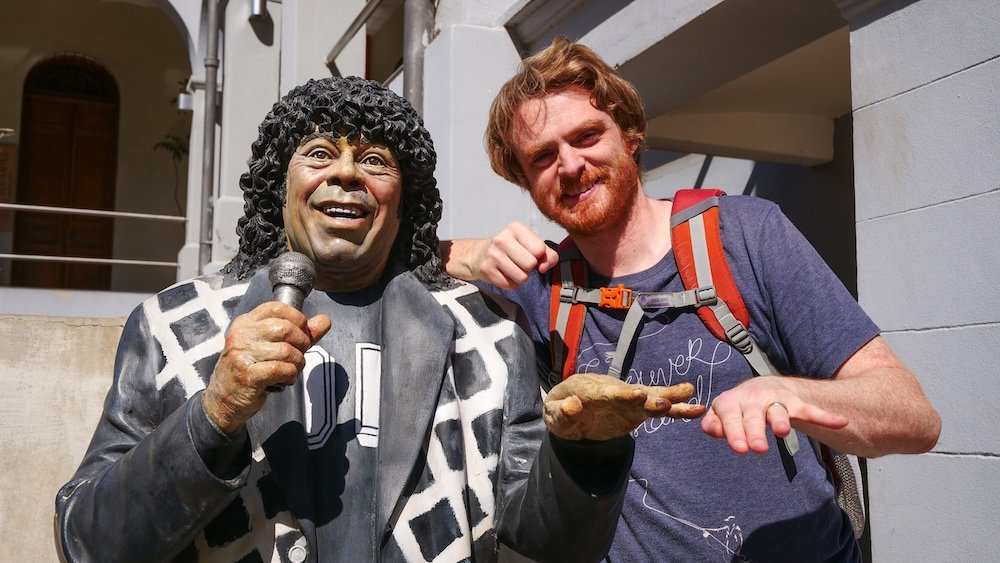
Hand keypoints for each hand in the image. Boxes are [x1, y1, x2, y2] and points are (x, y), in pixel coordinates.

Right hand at [203, 301, 330, 434]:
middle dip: (302, 343)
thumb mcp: (269, 346)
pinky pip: (281, 369)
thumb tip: (324, 321)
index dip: (297, 319)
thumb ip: (298, 333)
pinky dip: (290, 375)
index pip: (277, 307)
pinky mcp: (248, 376)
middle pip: (286, 328)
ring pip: (287, 351)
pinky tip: (285, 380)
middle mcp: (241, 335)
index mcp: (245, 323)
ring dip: (298, 363)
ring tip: (291, 370)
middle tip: (299, 355)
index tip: (302, 333)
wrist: (222, 400)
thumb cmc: (249, 369)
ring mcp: (243, 355)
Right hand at [442, 222, 558, 288]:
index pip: (540, 249)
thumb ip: (547, 254)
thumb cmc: (509, 249)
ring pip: (522, 277)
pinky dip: (510, 283)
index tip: (529, 253)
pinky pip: (510, 285)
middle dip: (529, 267)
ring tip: (511, 268)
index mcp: (515, 228)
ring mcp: (493, 255)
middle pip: (531, 264)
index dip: (538, 256)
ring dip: (520, 277)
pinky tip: (503, 273)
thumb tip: (545, 266)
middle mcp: (502, 239)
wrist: (479, 255)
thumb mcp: (529, 244)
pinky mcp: (487, 270)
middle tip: (519, 262)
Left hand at [544, 373, 705, 440]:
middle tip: (665, 400)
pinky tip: (696, 408)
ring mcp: (627, 400)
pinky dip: (676, 409)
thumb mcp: (552, 414)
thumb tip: (574, 406)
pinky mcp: (636, 410)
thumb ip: (561, 411)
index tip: (639, 394)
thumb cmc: (559, 409)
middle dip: (649, 396)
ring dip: (668, 397)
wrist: (568, 409)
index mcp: (590, 389)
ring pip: (650, 397)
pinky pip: (658, 410)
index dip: (623, 394)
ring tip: (689, 395)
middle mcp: (613, 391)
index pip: (607, 393)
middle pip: (633, 393)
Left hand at [700, 376, 848, 453]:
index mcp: (731, 402)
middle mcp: (753, 398)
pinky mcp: (795, 403)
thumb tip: (713, 429)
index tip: (740, 449)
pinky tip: (840, 422)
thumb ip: (713, 424)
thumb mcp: (722, 415)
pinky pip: (810, 410)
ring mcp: (775, 400)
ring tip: (783, 431)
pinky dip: (825, 416)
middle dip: (755, 430)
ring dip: (781, 420)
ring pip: (779, 410)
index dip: (733, 432)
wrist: (761, 387)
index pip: (730, 417)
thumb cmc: (737, 409)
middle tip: (757, 448)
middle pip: (753, 415)